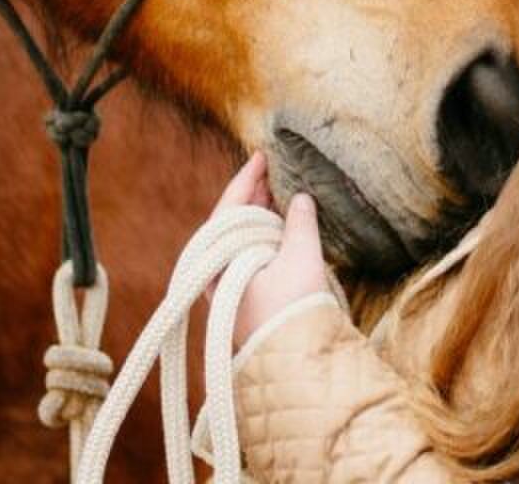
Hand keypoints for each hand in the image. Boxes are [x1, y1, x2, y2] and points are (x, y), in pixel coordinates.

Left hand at [214, 151, 330, 351]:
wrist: (296, 363)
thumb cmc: (293, 310)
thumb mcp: (301, 258)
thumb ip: (300, 223)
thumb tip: (300, 198)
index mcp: (219, 262)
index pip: (228, 209)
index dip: (246, 180)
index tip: (261, 155)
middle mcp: (218, 274)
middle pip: (232, 222)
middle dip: (254, 194)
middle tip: (274, 169)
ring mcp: (231, 287)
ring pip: (242, 238)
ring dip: (261, 214)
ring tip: (280, 190)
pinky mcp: (246, 297)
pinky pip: (251, 254)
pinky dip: (265, 235)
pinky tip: (283, 223)